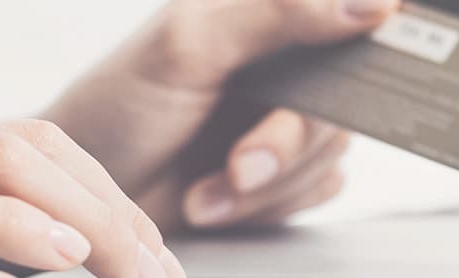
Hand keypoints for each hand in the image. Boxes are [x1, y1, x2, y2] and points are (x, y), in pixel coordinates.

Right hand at [0, 87, 181, 277]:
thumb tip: (17, 258)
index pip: (20, 138)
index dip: (98, 192)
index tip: (138, 249)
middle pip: (32, 143)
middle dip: (114, 207)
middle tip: (162, 272)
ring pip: (2, 160)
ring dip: (89, 220)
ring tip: (137, 274)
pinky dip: (11, 232)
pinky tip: (64, 263)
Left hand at [43, 0, 399, 230]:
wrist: (85, 197)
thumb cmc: (118, 108)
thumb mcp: (191, 45)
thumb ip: (279, 13)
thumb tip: (373, 1)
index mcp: (267, 11)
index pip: (347, 9)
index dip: (366, 32)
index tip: (348, 72)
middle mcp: (284, 58)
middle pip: (345, 95)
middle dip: (288, 143)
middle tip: (240, 165)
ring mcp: (285, 115)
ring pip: (331, 150)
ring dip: (267, 184)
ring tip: (207, 185)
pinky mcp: (285, 168)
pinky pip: (318, 189)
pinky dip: (266, 205)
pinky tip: (217, 198)